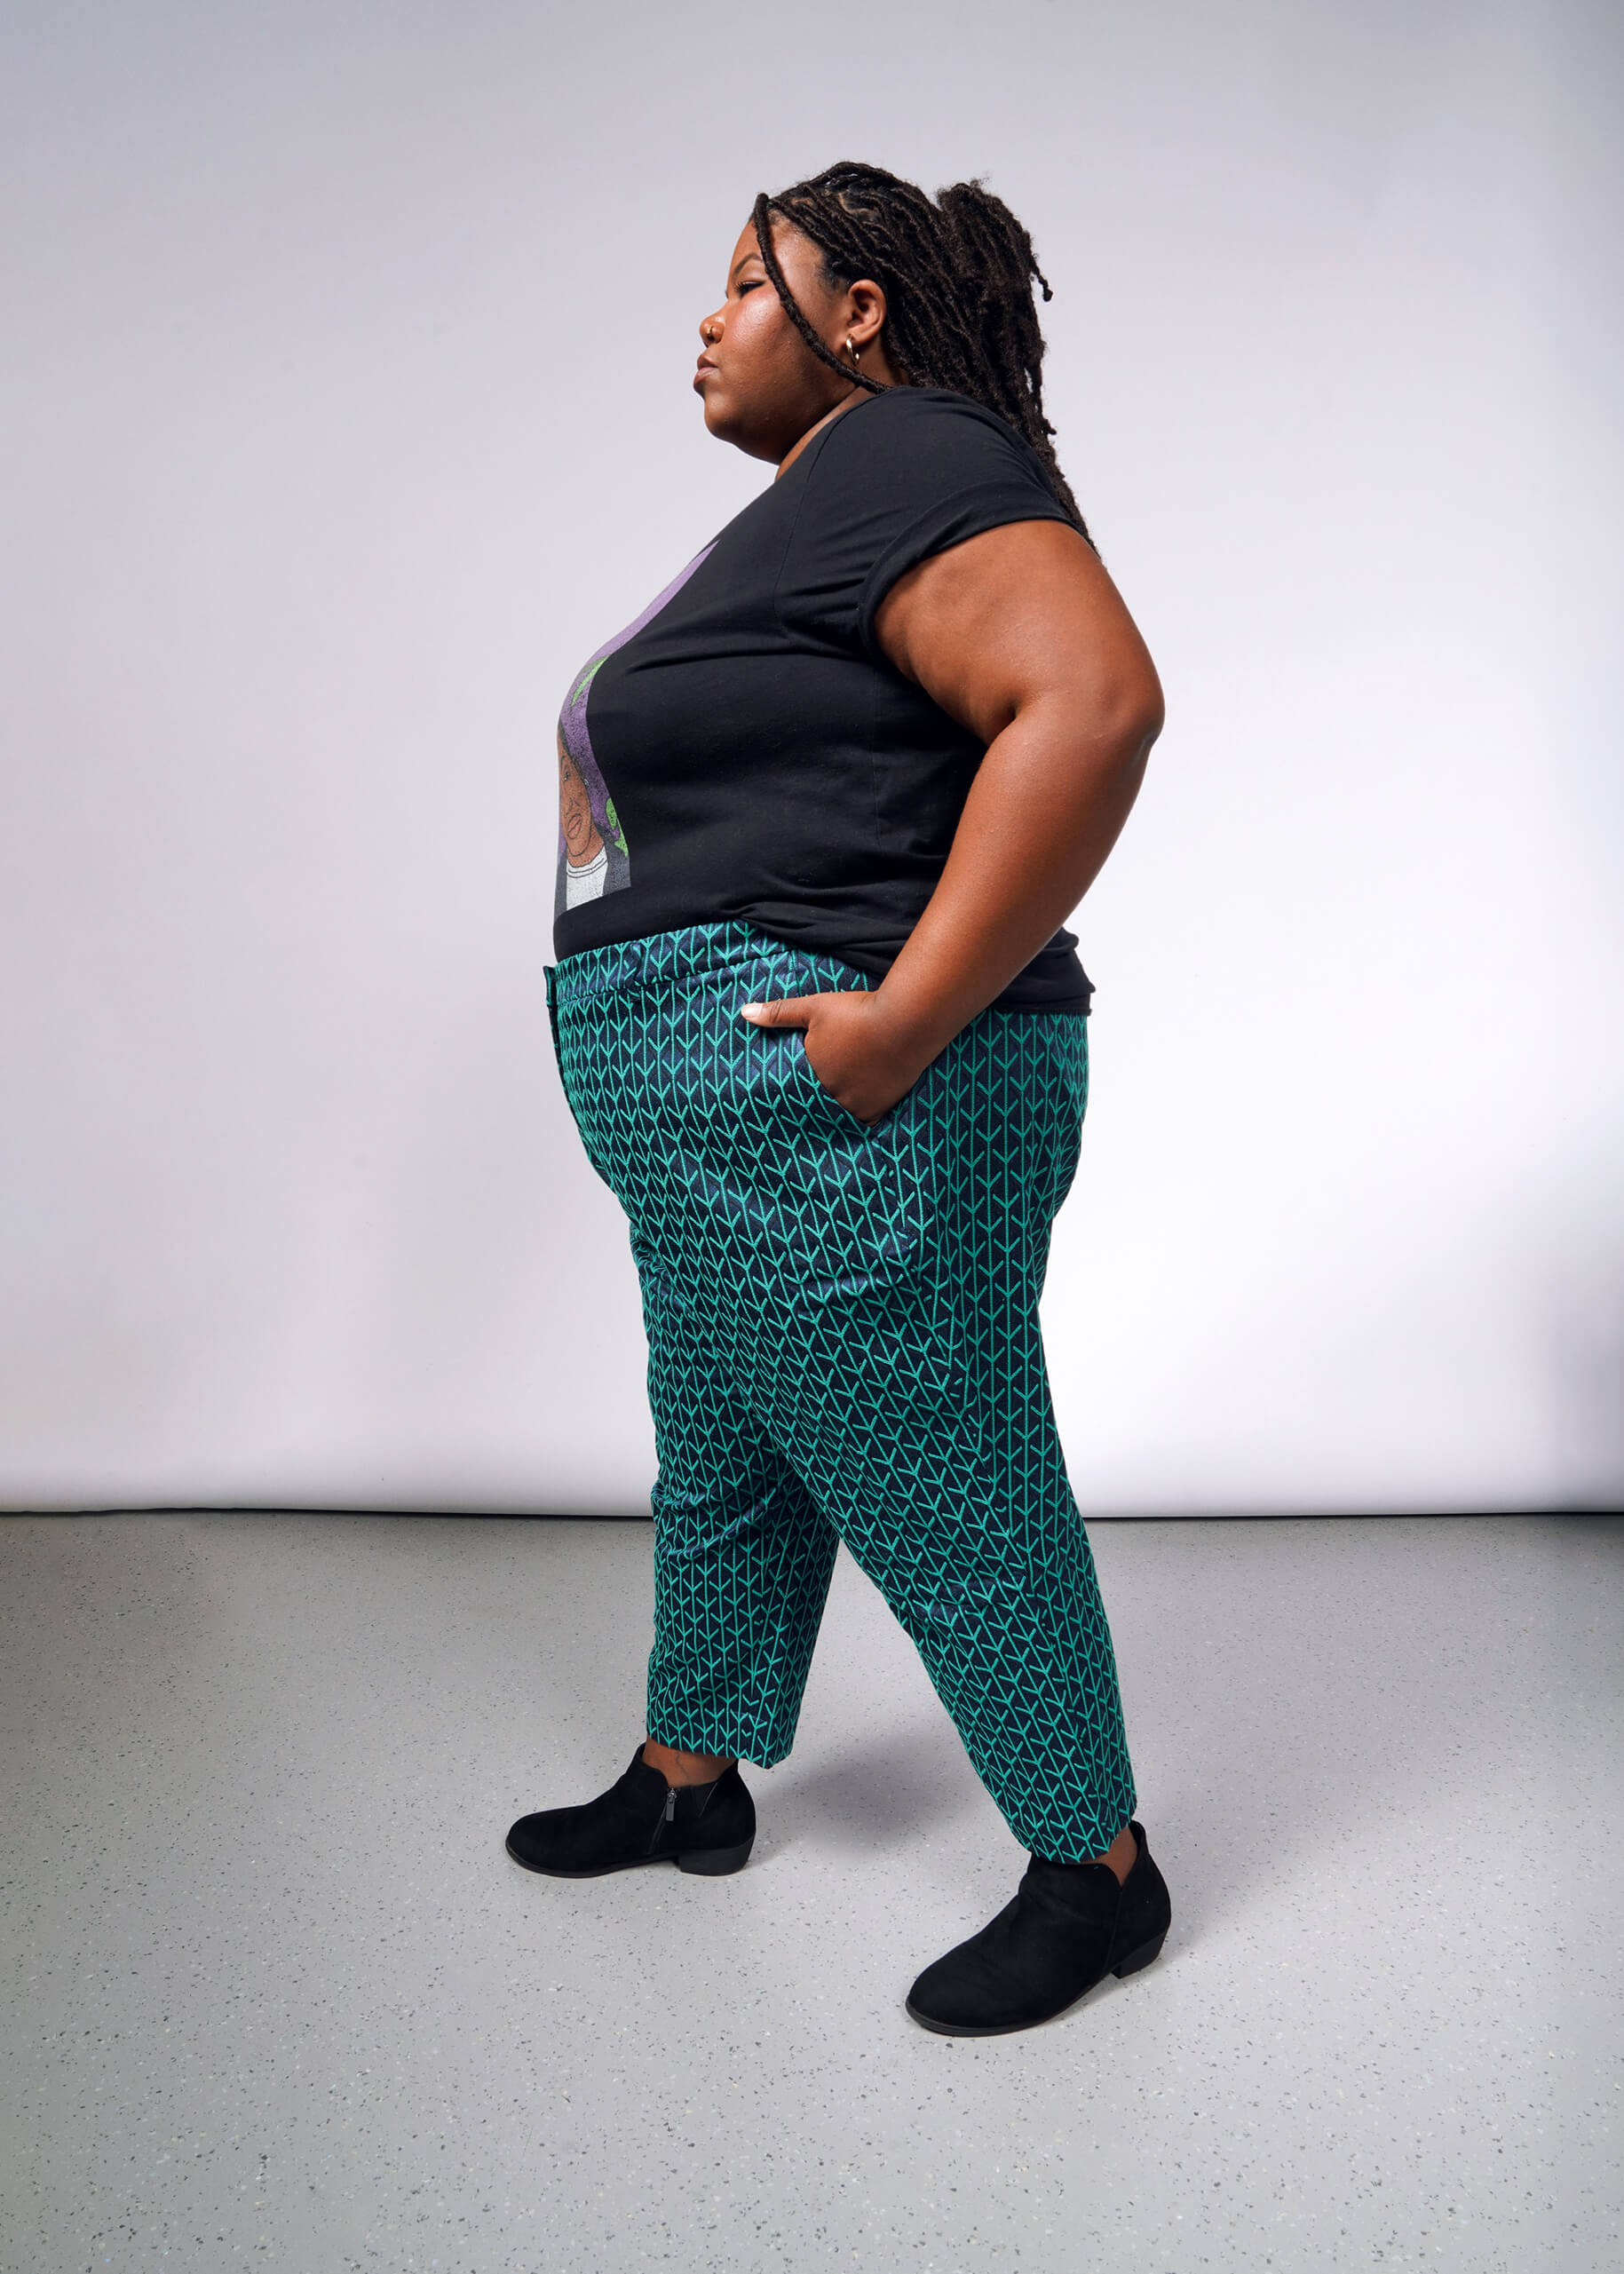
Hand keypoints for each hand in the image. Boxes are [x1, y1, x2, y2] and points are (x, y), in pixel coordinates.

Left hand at [740, 990, 933, 1123]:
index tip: (798, 1082)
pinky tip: (857, 1109)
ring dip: (837, 1108)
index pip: (795, 1087)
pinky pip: (863, 1122)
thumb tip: (743, 1013)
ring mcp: (856, 1106)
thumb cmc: (858, 1013)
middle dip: (816, 1097)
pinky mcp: (879, 1110)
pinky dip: (859, 1116)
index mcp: (811, 1075)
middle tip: (819, 1094)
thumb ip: (778, 1013)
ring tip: (838, 1100)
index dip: (795, 1084)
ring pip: (838, 1114)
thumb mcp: (814, 1008)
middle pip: (817, 1102)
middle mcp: (831, 1096)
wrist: (906, 1022)